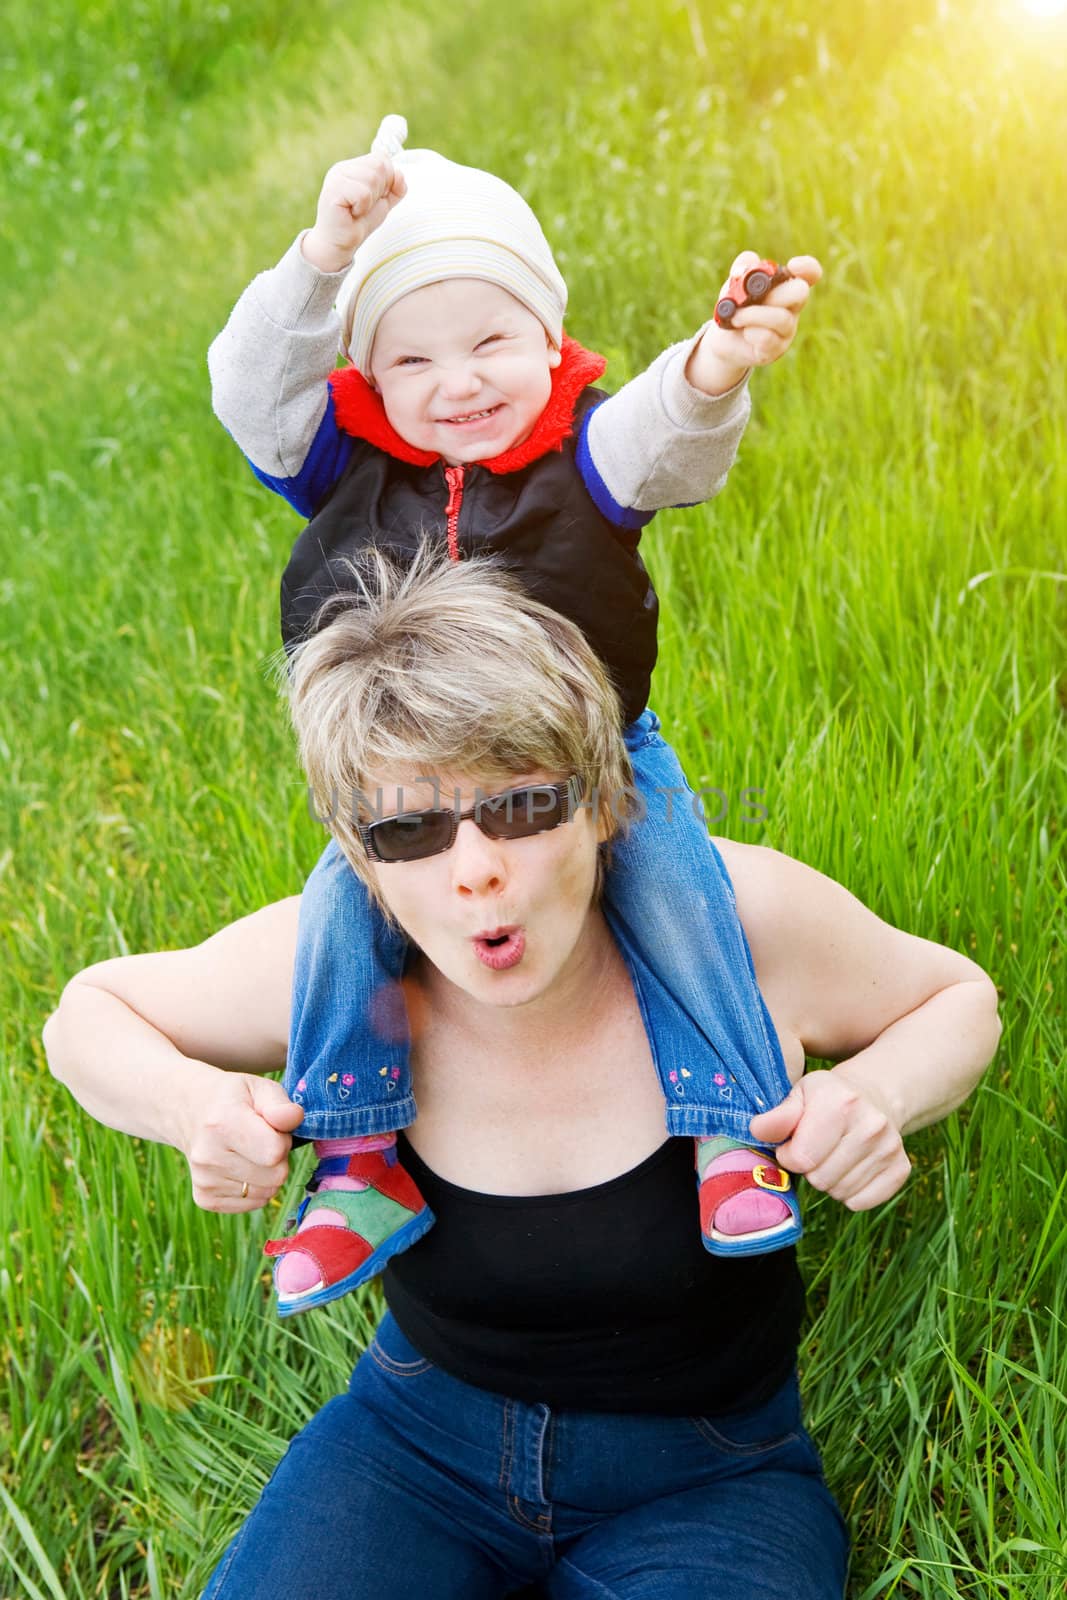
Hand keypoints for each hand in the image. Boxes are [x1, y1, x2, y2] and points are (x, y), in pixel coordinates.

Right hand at [181, 1073, 303, 1212]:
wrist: (191, 1112)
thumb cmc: (234, 1099)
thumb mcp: (259, 1088)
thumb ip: (280, 1104)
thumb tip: (295, 1117)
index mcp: (223, 1123)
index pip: (274, 1152)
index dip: (283, 1139)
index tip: (271, 1128)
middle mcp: (209, 1156)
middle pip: (275, 1177)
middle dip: (277, 1159)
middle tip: (261, 1140)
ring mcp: (205, 1180)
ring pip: (266, 1193)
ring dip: (267, 1174)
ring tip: (250, 1151)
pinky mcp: (205, 1198)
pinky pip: (253, 1203)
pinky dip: (255, 1187)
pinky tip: (240, 1166)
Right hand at [301, 155, 407, 273]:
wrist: (340, 244)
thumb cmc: (359, 223)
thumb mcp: (382, 203)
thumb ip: (395, 188)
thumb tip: (400, 174)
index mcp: (353, 167)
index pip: (382, 159)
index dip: (387, 181)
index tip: (374, 199)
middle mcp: (343, 168)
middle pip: (379, 166)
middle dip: (380, 191)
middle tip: (364, 206)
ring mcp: (336, 177)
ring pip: (373, 178)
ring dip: (371, 201)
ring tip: (358, 210)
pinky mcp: (333, 191)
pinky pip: (363, 193)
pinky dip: (363, 208)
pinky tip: (352, 213)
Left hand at [686, 251, 822, 395]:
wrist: (725, 339)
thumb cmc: (736, 306)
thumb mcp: (735, 284)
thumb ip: (741, 268)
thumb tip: (744, 266)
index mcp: (786, 285)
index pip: (809, 273)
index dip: (808, 267)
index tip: (794, 265)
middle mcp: (792, 307)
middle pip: (800, 292)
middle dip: (775, 293)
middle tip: (751, 298)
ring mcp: (787, 330)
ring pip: (781, 318)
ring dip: (753, 315)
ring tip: (736, 317)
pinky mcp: (776, 350)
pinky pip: (767, 338)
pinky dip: (750, 332)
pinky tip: (744, 333)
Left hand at [748, 1066, 910, 1211]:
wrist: (873, 1098)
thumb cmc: (826, 1098)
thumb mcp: (799, 1095)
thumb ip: (777, 1116)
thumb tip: (756, 1130)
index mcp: (841, 1103)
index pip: (802, 1158)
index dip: (789, 1156)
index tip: (793, 1144)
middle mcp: (871, 1125)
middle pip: (820, 1179)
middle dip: (809, 1169)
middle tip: (815, 1150)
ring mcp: (889, 1148)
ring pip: (840, 1193)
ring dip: (829, 1181)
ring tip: (832, 1157)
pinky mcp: (901, 1169)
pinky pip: (861, 1202)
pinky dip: (850, 1193)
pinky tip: (849, 1168)